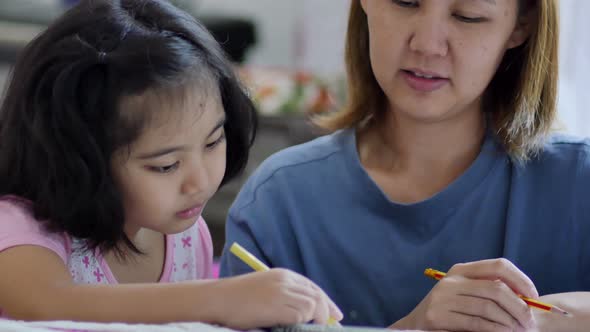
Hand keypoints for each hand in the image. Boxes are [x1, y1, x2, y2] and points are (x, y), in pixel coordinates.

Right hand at [213, 268, 342, 329]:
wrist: (217, 299)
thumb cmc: (236, 300)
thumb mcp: (264, 290)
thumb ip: (283, 296)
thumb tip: (305, 312)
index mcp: (283, 274)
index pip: (312, 288)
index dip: (327, 302)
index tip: (335, 316)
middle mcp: (285, 280)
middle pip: (317, 296)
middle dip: (326, 313)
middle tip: (330, 327)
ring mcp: (281, 291)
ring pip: (313, 305)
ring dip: (315, 320)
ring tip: (309, 329)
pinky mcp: (277, 304)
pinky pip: (302, 314)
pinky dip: (304, 322)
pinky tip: (296, 327)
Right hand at [391, 258, 537, 331]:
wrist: (414, 327)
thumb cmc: (449, 314)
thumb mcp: (466, 296)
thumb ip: (488, 291)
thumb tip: (528, 298)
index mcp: (461, 270)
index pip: (498, 265)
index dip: (521, 280)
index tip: (534, 297)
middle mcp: (451, 280)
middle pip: (496, 288)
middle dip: (519, 307)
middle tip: (530, 322)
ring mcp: (442, 297)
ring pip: (488, 307)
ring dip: (509, 322)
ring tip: (518, 331)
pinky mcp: (437, 315)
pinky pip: (476, 322)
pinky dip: (495, 329)